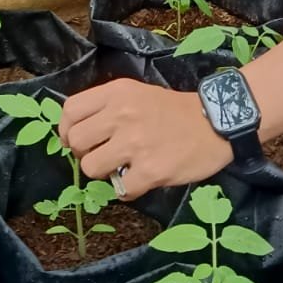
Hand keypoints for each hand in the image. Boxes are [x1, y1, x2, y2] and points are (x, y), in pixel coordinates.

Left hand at [59, 79, 231, 198]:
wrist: (216, 121)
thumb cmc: (174, 109)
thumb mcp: (137, 93)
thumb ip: (107, 107)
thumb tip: (76, 132)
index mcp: (117, 93)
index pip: (70, 110)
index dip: (66, 130)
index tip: (74, 140)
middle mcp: (121, 115)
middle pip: (75, 141)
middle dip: (84, 153)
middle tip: (102, 155)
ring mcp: (135, 144)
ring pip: (90, 168)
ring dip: (103, 173)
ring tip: (121, 168)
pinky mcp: (150, 170)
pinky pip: (119, 189)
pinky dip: (127, 189)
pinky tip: (140, 180)